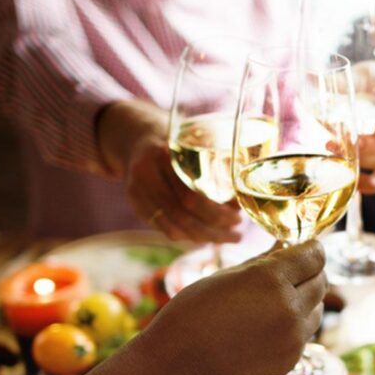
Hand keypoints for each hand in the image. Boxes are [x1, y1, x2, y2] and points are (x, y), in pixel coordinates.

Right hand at [124, 135, 241, 242]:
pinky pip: (163, 228)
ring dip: (203, 237)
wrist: (135, 137)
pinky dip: (187, 236)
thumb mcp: (193, 139)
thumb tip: (239, 197)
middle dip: (213, 229)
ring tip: (227, 237)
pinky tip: (205, 236)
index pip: (190, 196)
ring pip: (173, 227)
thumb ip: (215, 160)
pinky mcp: (136, 205)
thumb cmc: (176, 139)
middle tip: (236, 234)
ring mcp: (136, 192)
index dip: (215, 213)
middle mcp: (146, 175)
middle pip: (182, 215)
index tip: (237, 217)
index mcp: (163, 156)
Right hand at [146, 241, 327, 374]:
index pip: (315, 256)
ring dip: (305, 301)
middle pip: (321, 281)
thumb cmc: (193, 313)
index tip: (305, 248)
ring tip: (276, 301)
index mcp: (271, 279)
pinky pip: (304, 334)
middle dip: (310, 273)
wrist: (178, 366)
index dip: (311, 249)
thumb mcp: (226, 276)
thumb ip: (262, 261)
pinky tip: (268, 326)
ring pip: (317, 309)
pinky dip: (294, 326)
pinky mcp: (291, 360)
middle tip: (291, 273)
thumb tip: (284, 247)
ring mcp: (293, 338)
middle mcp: (289, 308)